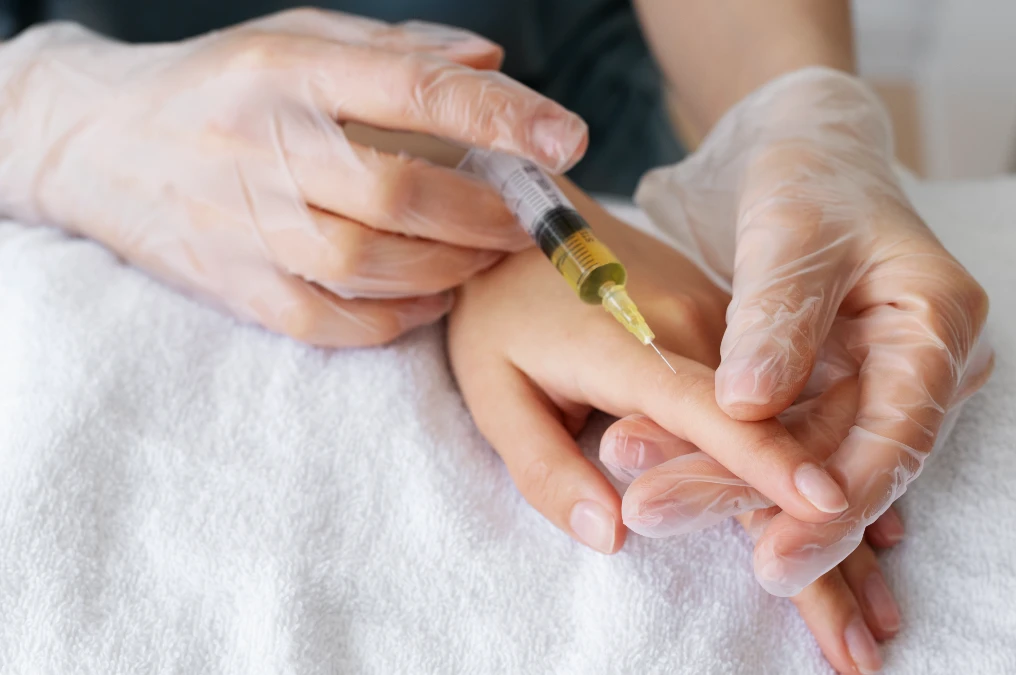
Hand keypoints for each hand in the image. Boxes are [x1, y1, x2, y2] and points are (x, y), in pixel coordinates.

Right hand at [0, 10, 586, 345]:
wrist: (101, 144)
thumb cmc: (222, 86)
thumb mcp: (297, 37)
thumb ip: (398, 50)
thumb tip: (494, 64)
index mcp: (286, 72)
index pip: (408, 88)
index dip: (496, 115)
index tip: (565, 138)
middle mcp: (262, 148)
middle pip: (396, 193)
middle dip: (485, 213)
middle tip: (531, 219)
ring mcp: (244, 226)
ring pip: (368, 265)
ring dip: (451, 266)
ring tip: (487, 254)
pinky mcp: (236, 286)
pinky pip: (332, 320)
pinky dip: (398, 315)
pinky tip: (431, 293)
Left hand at [446, 184, 903, 673]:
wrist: (523, 222)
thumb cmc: (498, 308)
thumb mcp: (492, 386)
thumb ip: (547, 465)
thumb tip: (612, 538)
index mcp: (636, 341)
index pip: (716, 413)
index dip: (769, 462)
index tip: (824, 508)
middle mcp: (700, 331)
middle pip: (778, 439)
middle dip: (827, 536)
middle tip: (862, 639)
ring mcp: (724, 329)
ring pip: (796, 429)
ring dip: (842, 521)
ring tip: (879, 614)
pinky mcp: (730, 332)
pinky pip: (783, 407)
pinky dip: (821, 473)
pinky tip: (863, 529)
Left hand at [631, 67, 993, 595]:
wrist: (800, 151)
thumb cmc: (808, 175)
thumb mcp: (790, 230)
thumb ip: (776, 315)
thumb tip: (750, 407)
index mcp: (936, 321)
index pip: (900, 435)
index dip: (840, 501)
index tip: (775, 552)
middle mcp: (916, 365)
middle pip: (843, 460)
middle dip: (755, 499)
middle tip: (663, 516)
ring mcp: (870, 381)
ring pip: (801, 457)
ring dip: (721, 479)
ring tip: (642, 499)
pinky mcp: (823, 389)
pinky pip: (777, 437)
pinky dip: (718, 452)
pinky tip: (656, 466)